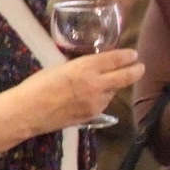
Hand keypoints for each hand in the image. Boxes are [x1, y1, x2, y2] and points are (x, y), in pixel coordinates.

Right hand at [0, 50, 144, 160]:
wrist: (28, 112)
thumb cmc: (37, 85)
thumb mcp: (60, 67)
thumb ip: (80, 67)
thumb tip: (92, 66)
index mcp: (86, 67)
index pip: (115, 59)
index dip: (127, 56)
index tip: (133, 54)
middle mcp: (96, 84)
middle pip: (125, 77)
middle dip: (135, 71)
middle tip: (140, 67)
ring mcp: (96, 102)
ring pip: (113, 92)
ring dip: (114, 86)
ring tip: (108, 82)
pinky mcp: (92, 115)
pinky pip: (103, 103)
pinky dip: (102, 98)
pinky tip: (93, 96)